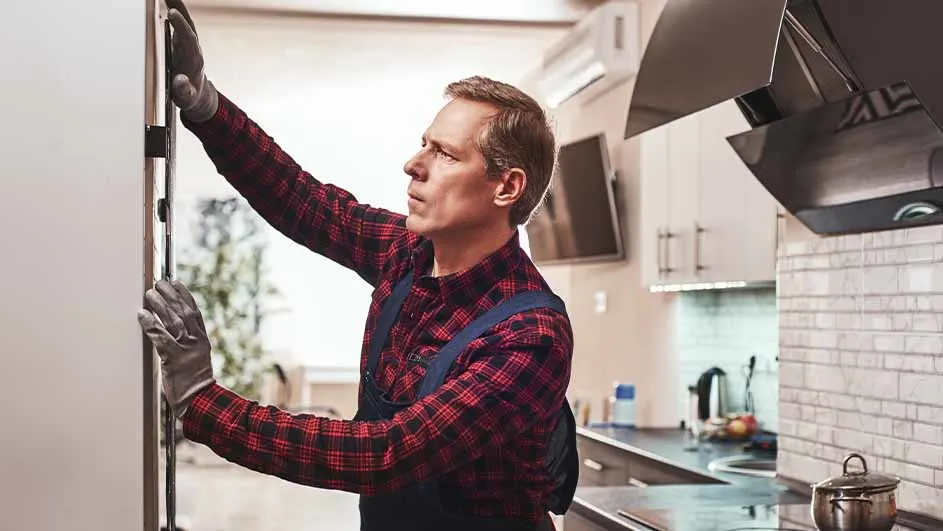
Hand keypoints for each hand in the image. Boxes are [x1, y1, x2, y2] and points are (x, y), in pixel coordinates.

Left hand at [137, 279, 215, 417]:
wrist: (199, 400)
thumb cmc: (194, 381)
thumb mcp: (197, 357)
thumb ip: (189, 342)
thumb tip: (175, 327)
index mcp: (202, 340)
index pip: (195, 311)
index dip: (185, 295)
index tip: (176, 282)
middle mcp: (196, 341)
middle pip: (183, 312)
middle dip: (170, 295)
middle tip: (159, 283)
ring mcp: (186, 349)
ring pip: (173, 321)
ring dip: (160, 306)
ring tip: (150, 294)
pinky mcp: (174, 359)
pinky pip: (160, 338)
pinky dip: (150, 325)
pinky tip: (142, 315)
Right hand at [166, 0, 218, 121]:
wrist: (197, 95)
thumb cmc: (189, 96)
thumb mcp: (186, 99)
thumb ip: (184, 91)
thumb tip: (181, 81)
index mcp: (193, 60)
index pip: (188, 39)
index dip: (181, 26)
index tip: (172, 14)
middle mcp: (192, 48)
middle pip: (188, 25)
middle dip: (179, 9)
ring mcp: (187, 43)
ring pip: (183, 21)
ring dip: (176, 5)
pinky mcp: (182, 41)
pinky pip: (178, 23)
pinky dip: (172, 9)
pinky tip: (164, 0)